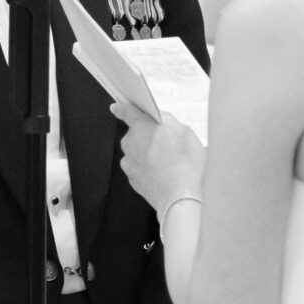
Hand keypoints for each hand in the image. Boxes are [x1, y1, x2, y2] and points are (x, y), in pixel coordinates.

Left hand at [107, 100, 206, 215]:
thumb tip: (160, 120)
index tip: (117, 107)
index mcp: (141, 126)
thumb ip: (168, 121)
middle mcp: (130, 143)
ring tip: (171, 163)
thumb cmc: (186, 164)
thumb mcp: (185, 131)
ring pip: (138, 154)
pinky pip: (140, 170)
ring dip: (149, 155)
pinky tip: (165, 174)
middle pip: (136, 134)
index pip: (127, 111)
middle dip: (148, 137)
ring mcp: (129, 163)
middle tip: (169, 144)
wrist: (181, 196)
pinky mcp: (133, 180)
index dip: (123, 108)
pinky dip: (149, 171)